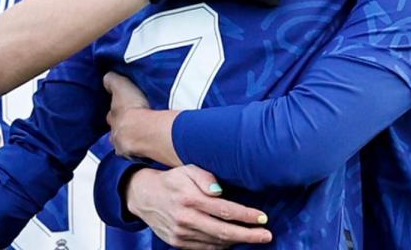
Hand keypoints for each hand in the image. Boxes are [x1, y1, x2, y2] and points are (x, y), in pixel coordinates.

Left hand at [104, 72, 179, 163]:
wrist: (143, 131)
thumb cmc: (133, 109)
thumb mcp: (121, 86)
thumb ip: (112, 81)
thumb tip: (105, 77)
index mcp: (113, 118)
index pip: (112, 115)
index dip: (116, 112)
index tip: (122, 110)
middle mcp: (116, 134)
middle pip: (117, 131)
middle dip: (123, 128)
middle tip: (134, 124)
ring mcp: (125, 148)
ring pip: (126, 144)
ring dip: (133, 140)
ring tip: (143, 136)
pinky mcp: (137, 157)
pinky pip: (139, 153)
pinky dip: (144, 149)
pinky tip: (151, 146)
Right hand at [126, 165, 271, 249]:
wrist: (144, 196)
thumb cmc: (172, 180)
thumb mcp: (187, 170)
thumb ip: (205, 177)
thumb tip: (219, 191)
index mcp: (190, 199)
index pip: (224, 210)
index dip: (245, 216)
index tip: (262, 218)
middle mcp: (186, 218)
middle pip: (223, 231)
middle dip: (248, 235)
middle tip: (266, 235)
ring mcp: (181, 234)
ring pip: (215, 242)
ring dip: (237, 241)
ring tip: (254, 237)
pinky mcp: (178, 243)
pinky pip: (205, 248)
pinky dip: (221, 246)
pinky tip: (233, 241)